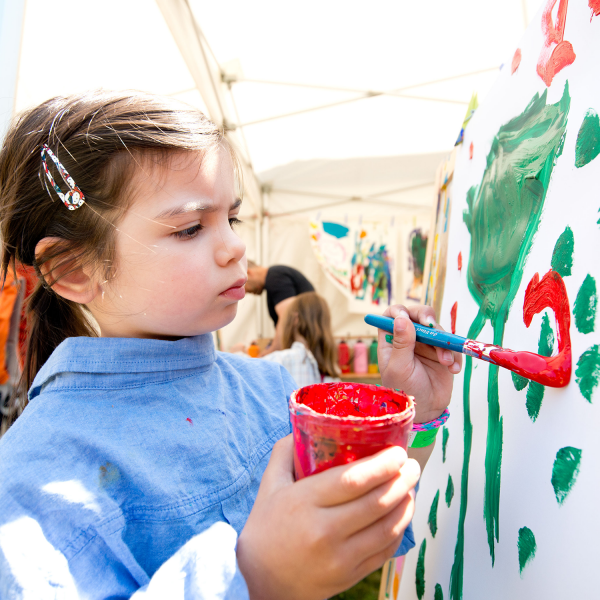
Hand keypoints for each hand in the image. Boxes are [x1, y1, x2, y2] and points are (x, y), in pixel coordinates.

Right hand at [237, 435, 419, 599]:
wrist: (260, 582)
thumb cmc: (266, 528)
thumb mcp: (269, 485)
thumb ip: (286, 452)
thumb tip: (308, 426)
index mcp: (304, 502)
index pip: (353, 480)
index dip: (382, 465)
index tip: (398, 452)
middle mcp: (324, 530)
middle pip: (377, 502)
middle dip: (402, 480)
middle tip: (412, 465)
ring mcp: (339, 557)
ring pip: (386, 528)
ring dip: (406, 504)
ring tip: (411, 487)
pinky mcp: (349, 576)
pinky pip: (384, 551)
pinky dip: (399, 530)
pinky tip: (401, 515)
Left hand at [377, 304, 461, 423]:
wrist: (426, 412)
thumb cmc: (405, 391)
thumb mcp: (399, 368)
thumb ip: (401, 344)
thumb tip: (401, 318)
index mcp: (391, 340)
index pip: (392, 315)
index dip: (399, 311)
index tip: (407, 318)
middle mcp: (408, 338)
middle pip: (418, 315)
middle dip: (428, 319)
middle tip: (434, 328)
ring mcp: (426, 344)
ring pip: (437, 329)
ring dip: (444, 343)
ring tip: (445, 363)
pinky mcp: (442, 352)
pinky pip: (451, 344)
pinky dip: (454, 354)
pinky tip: (452, 370)